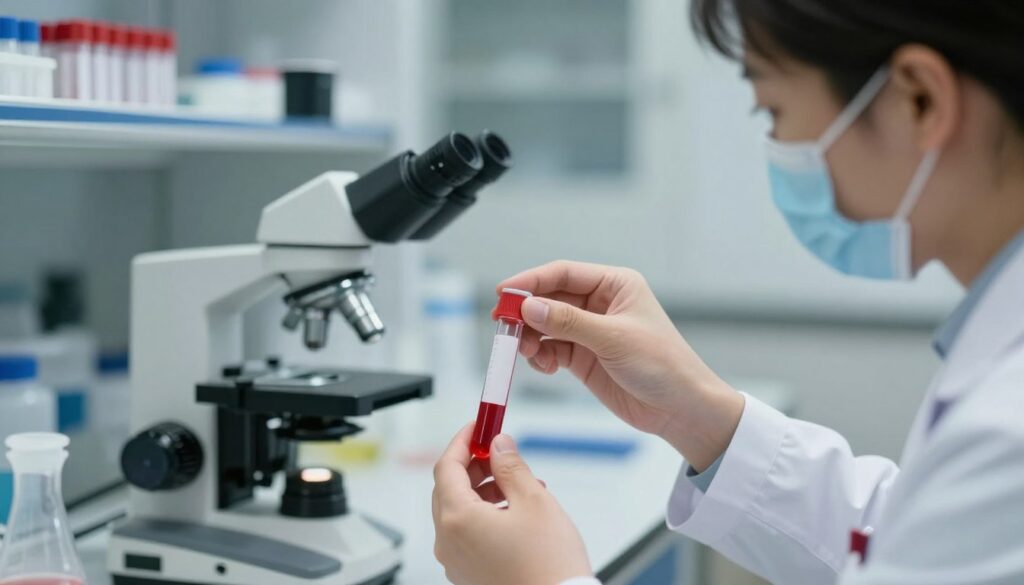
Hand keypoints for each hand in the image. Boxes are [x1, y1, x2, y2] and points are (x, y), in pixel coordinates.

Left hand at [432, 424, 591, 584]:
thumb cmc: (549, 564)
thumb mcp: (534, 501)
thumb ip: (511, 466)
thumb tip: (498, 445)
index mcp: (457, 519)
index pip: (446, 466)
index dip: (463, 441)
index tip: (478, 427)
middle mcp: (448, 542)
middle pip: (449, 488)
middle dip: (473, 465)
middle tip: (498, 450)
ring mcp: (456, 561)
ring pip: (459, 511)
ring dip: (482, 490)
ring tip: (518, 484)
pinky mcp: (469, 573)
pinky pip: (467, 533)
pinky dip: (484, 514)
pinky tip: (514, 510)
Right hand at [496, 260, 743, 470]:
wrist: (681, 409)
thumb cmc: (664, 365)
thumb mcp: (614, 338)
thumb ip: (569, 321)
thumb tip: (529, 306)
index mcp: (615, 284)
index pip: (564, 273)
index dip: (531, 281)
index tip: (504, 292)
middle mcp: (600, 303)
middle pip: (549, 298)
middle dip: (526, 312)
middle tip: (505, 326)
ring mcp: (590, 331)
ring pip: (545, 325)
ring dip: (531, 337)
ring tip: (529, 352)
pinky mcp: (584, 357)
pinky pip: (551, 349)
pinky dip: (541, 356)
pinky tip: (545, 366)